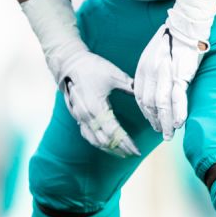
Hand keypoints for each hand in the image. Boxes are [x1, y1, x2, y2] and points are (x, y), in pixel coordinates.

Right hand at [21, 0, 139, 157]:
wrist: (69, 63)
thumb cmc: (92, 67)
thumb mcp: (114, 75)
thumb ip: (130, 88)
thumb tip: (145, 97)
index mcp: (97, 107)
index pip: (114, 132)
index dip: (126, 143)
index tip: (137, 150)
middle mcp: (87, 116)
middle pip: (105, 140)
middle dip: (120, 148)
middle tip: (133, 153)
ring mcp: (80, 117)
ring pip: (95, 140)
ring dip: (109, 148)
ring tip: (122, 153)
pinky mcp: (76, 115)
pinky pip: (87, 134)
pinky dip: (97, 142)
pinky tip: (105, 144)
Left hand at [134, 17, 206, 139]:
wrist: (185, 27)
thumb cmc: (172, 42)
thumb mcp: (154, 57)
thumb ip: (152, 74)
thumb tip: (154, 92)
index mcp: (142, 68)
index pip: (140, 96)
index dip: (146, 112)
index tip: (152, 121)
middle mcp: (150, 72)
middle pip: (148, 104)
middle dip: (155, 121)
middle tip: (161, 133)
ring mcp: (164, 74)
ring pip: (161, 104)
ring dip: (165, 122)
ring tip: (169, 134)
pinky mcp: (180, 74)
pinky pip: (177, 97)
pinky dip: (178, 112)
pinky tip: (179, 123)